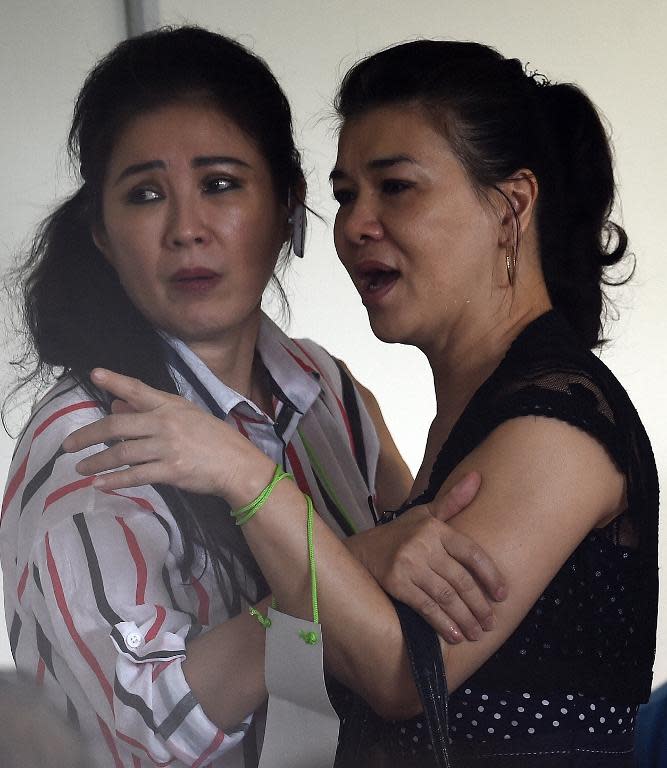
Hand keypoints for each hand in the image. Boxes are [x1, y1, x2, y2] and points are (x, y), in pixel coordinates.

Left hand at [62, 368, 272, 500]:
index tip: (94, 374)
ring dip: (96, 462)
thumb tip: (117, 405)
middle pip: (117, 425)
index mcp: (171, 406)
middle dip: (88, 435)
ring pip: (122, 452)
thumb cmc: (213, 438)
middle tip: (68, 445)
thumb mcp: (186, 415)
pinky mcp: (171, 471)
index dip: (115, 382)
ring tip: (80, 468)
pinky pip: (135, 475)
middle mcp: (166, 423)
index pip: (138, 389)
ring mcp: (168, 447)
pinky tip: (100, 484)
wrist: (237, 464)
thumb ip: (152, 410)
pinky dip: (114, 480)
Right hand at [346, 473, 506, 643]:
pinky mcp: (396, 583)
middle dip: (479, 605)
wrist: (361, 550)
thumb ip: (453, 501)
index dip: (490, 575)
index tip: (502, 595)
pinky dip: (443, 623)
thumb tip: (477, 477)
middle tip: (490, 622)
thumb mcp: (426, 514)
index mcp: (436, 528)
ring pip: (446, 596)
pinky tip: (454, 636)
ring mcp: (409, 565)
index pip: (471, 552)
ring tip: (477, 633)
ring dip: (465, 618)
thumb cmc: (401, 533)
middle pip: (460, 579)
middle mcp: (423, 544)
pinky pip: (426, 607)